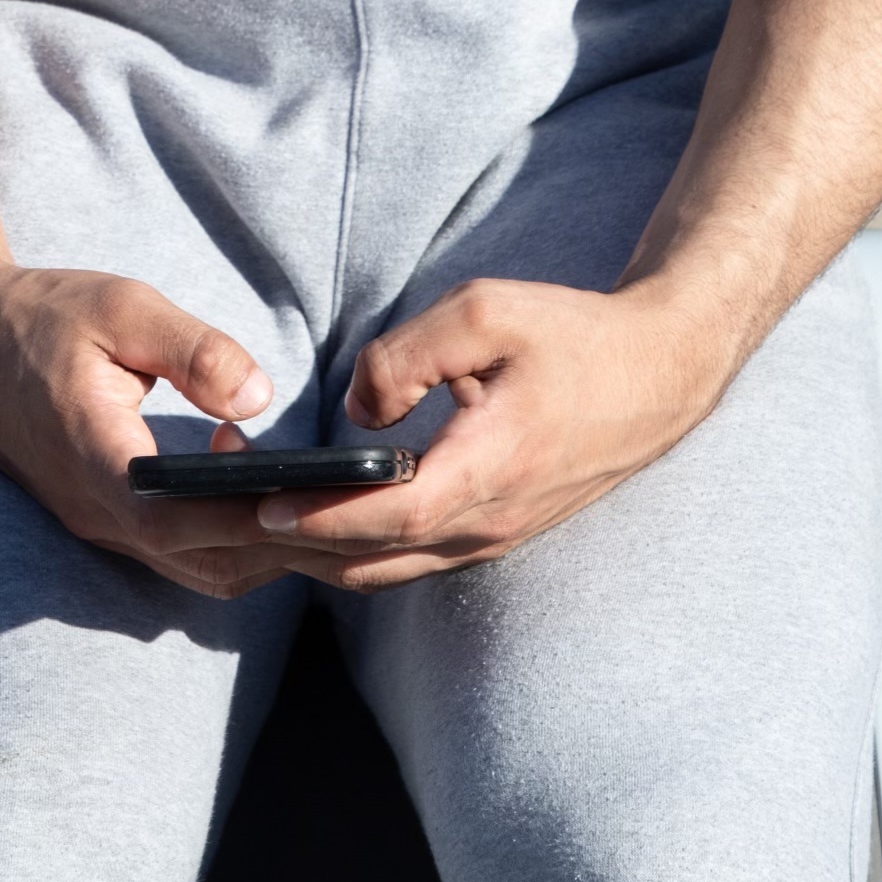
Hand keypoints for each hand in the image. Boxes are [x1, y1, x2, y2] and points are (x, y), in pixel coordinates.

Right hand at [0, 262, 303, 600]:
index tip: (327, 498)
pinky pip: (174, 554)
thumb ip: (193, 351)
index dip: (262, 519)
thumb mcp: (121, 309)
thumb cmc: (42, 315)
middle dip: (283, 544)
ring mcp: (95, 524)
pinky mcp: (98, 517)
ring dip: (257, 549)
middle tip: (352, 508)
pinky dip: (224, 539)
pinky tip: (250, 483)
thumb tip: (258, 395)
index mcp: (101, 462)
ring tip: (318, 500)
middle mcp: (98, 513)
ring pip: (195, 569)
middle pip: (208, 562)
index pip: (193, 521)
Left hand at [250, 278, 730, 592]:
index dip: (322, 517)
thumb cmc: (571, 334)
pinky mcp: (496, 532)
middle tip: (223, 521)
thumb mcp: (485, 311)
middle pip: (375, 561)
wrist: (658, 374)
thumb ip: (407, 354)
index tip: (262, 504)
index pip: (390, 517)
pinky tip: (312, 524)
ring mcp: (496, 537)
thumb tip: (356, 409)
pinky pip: (412, 559)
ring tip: (249, 525)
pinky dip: (355, 551)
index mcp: (491, 468)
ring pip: (389, 570)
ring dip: (320, 555)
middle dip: (296, 547)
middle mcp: (491, 521)